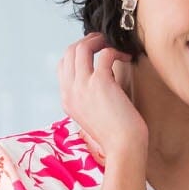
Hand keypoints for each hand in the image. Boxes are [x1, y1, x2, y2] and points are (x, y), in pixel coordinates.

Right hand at [58, 31, 146, 166]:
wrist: (123, 149)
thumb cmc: (115, 136)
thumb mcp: (93, 116)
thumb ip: (90, 97)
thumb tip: (103, 77)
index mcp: (67, 100)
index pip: (62, 66)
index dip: (77, 54)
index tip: (93, 52)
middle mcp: (70, 92)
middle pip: (69, 52)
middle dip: (86, 41)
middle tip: (103, 42)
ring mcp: (82, 86)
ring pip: (81, 47)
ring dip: (98, 40)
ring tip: (112, 44)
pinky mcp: (100, 82)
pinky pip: (104, 53)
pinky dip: (115, 50)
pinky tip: (126, 56)